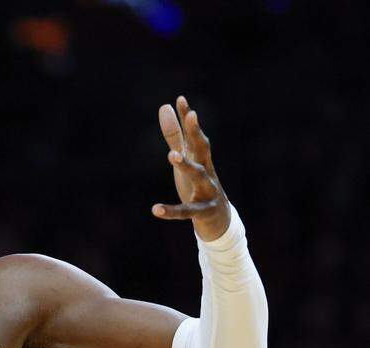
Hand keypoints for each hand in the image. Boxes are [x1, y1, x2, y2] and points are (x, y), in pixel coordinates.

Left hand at [152, 96, 229, 241]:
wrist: (219, 220)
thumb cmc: (199, 185)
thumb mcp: (186, 159)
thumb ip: (175, 136)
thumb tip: (165, 107)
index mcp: (201, 159)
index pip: (194, 135)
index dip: (188, 118)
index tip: (181, 99)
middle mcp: (207, 171)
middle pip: (203, 149)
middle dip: (197, 132)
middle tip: (193, 115)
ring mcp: (208, 191)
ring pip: (199, 176)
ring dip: (187, 165)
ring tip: (172, 155)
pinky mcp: (204, 211)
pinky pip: (187, 211)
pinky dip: (172, 211)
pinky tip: (155, 209)